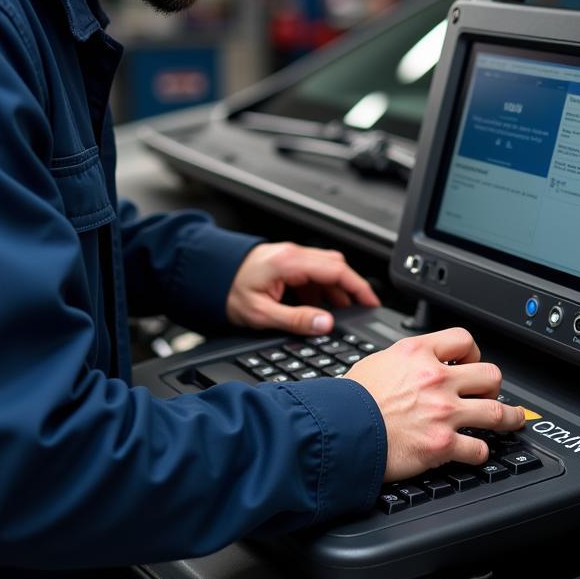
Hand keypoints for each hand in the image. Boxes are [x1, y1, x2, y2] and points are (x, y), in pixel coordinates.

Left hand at [226, 242, 380, 334]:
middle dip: (350, 289)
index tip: (371, 301)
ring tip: (336, 315)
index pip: (336, 269)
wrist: (208, 276)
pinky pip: (312, 273)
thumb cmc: (229, 291)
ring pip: (325, 269)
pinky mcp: (286, 262)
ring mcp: (290, 256)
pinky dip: (320, 290)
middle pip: (335, 266)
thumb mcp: (262, 313)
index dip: (358, 286)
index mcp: (290, 262)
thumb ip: (296, 319)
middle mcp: (293, 254)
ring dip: (334, 290)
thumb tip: (325, 324)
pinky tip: (315, 308)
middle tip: (359, 311)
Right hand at [343, 327, 525, 481]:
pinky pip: (478, 449)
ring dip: (509, 418)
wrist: (340, 429)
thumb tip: (413, 366)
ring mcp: (444, 412)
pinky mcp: (443, 444)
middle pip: (490, 375)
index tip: (471, 362)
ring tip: (514, 420)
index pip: (464, 340)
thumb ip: (404, 361)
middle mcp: (436, 379)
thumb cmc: (351, 399)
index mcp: (418, 354)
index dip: (472, 352)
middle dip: (493, 386)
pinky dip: (480, 452)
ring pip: (497, 412)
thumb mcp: (377, 362)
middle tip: (489, 393)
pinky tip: (476, 452)